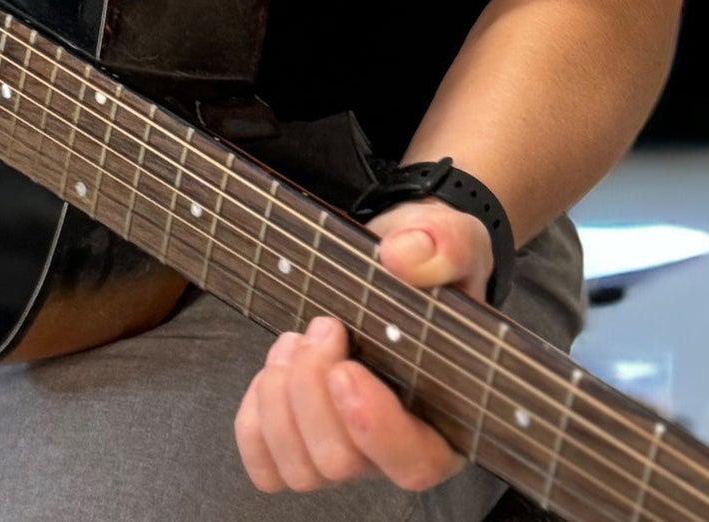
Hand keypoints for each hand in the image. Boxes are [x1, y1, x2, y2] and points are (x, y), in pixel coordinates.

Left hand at [232, 199, 493, 493]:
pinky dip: (255, 419)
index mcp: (447, 419)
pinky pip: (266, 462)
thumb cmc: (428, 265)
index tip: (346, 370)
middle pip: (341, 462)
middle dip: (312, 388)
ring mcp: (347, 448)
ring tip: (296, 340)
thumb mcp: (452, 241)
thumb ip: (444, 246)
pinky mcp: (302, 439)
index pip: (415, 463)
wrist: (386, 266)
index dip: (374, 428)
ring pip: (301, 468)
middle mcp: (395, 446)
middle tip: (323, 327)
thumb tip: (404, 258)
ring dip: (282, 398)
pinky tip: (274, 369)